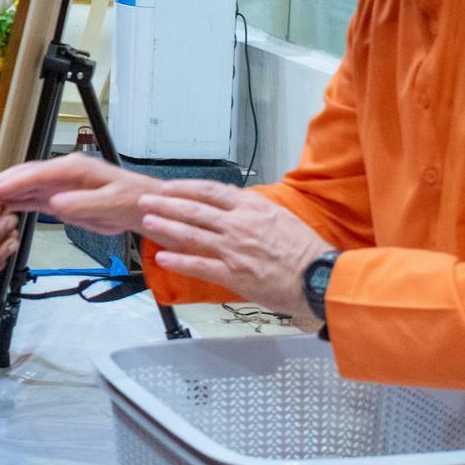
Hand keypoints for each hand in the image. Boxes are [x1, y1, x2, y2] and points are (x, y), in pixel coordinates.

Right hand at [0, 155, 151, 234]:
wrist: (144, 207)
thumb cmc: (131, 201)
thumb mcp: (110, 204)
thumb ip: (82, 204)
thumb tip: (54, 203)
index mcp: (73, 168)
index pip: (34, 174)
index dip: (9, 182)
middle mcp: (63, 173)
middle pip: (23, 176)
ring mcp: (60, 185)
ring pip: (24, 187)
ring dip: (2, 193)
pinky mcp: (60, 198)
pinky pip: (33, 199)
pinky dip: (15, 203)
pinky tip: (0, 208)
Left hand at [138, 181, 333, 323]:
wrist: (318, 277)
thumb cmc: (305, 251)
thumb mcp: (280, 217)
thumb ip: (254, 210)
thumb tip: (234, 203)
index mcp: (252, 207)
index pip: (211, 191)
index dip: (185, 188)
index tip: (169, 187)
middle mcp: (240, 224)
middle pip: (194, 209)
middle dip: (166, 203)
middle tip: (146, 200)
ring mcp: (234, 249)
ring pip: (192, 233)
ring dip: (166, 226)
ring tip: (147, 222)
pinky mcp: (233, 274)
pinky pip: (199, 265)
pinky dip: (178, 260)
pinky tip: (162, 257)